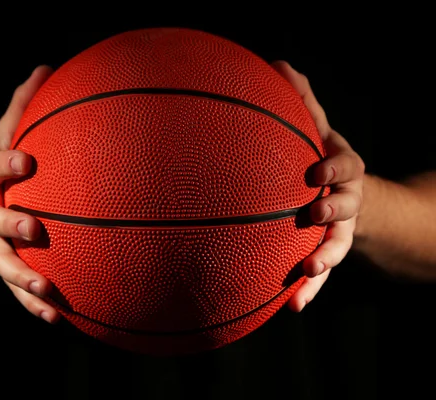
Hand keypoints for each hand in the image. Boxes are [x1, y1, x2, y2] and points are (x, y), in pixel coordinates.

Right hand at [0, 65, 59, 322]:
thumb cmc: (0, 168)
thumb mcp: (6, 135)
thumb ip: (23, 107)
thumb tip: (46, 66)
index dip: (4, 163)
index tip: (27, 160)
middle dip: (10, 224)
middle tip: (35, 229)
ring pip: (1, 262)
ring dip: (22, 277)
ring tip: (46, 289)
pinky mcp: (3, 265)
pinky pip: (15, 290)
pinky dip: (33, 304)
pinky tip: (58, 318)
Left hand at [271, 61, 364, 311]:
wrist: (338, 192)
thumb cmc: (318, 154)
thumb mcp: (314, 128)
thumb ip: (300, 100)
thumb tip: (278, 62)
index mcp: (341, 168)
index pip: (346, 165)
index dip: (334, 167)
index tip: (315, 171)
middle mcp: (345, 199)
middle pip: (347, 207)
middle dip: (334, 211)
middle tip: (315, 213)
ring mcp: (338, 229)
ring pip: (338, 245)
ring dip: (325, 258)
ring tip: (309, 269)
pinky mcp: (326, 252)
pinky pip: (321, 275)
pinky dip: (310, 291)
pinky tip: (293, 306)